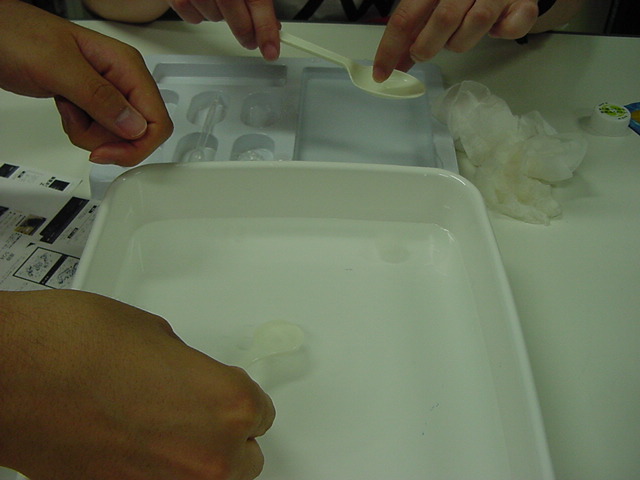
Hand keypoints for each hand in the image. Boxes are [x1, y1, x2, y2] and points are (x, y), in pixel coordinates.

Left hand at [0, 0, 172, 166]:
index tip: (108, 153)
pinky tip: (66, 109)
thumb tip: (135, 126)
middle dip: (107, 140)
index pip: (157, 120)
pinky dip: (80, 130)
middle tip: (79, 123)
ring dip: (89, 134)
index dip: (138, 144)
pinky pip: (100, 131)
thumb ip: (100, 98)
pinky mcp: (92, 101)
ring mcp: (108, 91)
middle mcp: (123, 79)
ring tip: (68, 109)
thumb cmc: (16, 36)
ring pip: (118, 135)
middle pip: (138, 132)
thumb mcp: (59, 67)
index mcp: (126, 66)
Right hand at [0, 290, 274, 479]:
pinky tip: (132, 448)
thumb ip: (192, 371)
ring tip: (160, 432)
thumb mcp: (159, 337)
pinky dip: (155, 474)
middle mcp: (206, 457)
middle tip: (192, 413)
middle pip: (243, 458)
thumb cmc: (74, 346)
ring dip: (194, 460)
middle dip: (223, 436)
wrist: (12, 373)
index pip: (262, 415)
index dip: (239, 400)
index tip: (222, 395)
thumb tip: (193, 384)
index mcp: (229, 405)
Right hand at [167, 0, 280, 59]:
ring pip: (214, 17)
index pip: (258, 2)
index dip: (265, 30)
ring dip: (221, 18)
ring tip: (220, 2)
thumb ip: (259, 1)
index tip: (271, 51)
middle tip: (251, 40)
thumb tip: (272, 26)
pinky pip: (193, 17)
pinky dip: (200, 15)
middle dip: (245, 33)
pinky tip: (204, 2)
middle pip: (234, 16)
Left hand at [373, 0, 538, 80]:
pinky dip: (502, 33)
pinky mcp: (522, 1)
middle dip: (427, 46)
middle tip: (423, 51)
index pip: (405, 17)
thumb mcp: (433, 2)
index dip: (390, 48)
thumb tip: (393, 61)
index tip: (382, 74)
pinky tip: (496, 27)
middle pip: (442, 21)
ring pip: (475, 24)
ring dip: (462, 41)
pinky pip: (510, 28)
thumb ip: (414, 27)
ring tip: (461, 33)